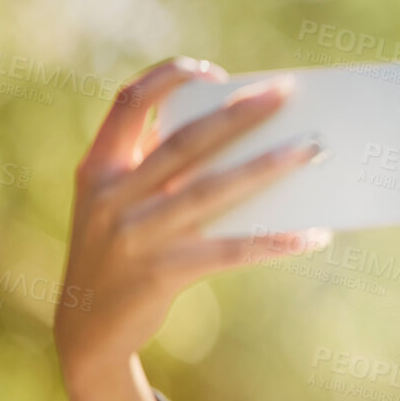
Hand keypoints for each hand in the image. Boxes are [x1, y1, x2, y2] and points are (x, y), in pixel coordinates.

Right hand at [54, 56, 328, 385]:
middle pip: (186, 141)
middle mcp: (114, 196)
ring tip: (312, 150)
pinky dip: (273, 241)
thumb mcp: (118, 201)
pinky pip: (230, 250)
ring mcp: (136, 235)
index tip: (213, 72)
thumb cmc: (121, 248)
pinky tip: (311, 234)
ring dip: (268, 167)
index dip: (168, 78)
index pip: (128, 103)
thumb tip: (240, 134)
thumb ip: (156, 165)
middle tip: (286, 92)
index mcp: (100, 167)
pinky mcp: (161, 273)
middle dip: (239, 113)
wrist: (87, 328)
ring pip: (214, 190)